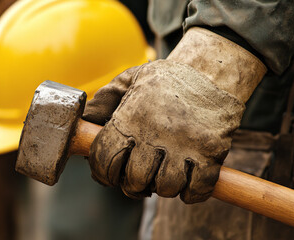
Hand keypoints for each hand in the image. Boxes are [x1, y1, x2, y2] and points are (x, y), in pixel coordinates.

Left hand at [83, 28, 265, 202]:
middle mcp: (155, 134)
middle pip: (135, 180)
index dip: (102, 173)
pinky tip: (187, 179)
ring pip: (166, 188)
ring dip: (162, 187)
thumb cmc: (165, 78)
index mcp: (131, 118)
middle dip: (132, 183)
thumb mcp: (128, 79)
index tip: (108, 175)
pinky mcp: (211, 152)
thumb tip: (82, 122)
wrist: (211, 70)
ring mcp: (185, 145)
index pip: (105, 159)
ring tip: (163, 174)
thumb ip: (103, 101)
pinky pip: (197, 190)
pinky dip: (191, 192)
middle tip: (137, 176)